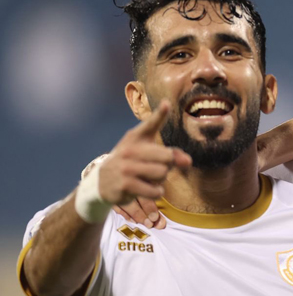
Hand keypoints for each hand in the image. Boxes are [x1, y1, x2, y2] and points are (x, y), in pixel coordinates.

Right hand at [98, 101, 190, 220]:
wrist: (102, 182)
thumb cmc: (132, 164)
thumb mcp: (149, 154)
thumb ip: (172, 154)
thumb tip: (188, 161)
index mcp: (136, 137)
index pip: (151, 124)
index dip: (160, 114)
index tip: (167, 104)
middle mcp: (130, 149)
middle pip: (168, 157)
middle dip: (167, 166)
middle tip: (153, 168)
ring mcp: (125, 167)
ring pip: (162, 174)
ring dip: (160, 181)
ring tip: (147, 178)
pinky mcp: (124, 184)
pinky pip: (154, 190)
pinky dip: (156, 192)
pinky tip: (145, 189)